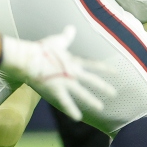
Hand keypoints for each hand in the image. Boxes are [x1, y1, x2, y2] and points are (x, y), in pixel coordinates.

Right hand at [0, 27, 116, 120]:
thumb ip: (67, 36)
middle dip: (104, 87)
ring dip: (91, 101)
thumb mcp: (57, 41)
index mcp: (74, 61)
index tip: (117, 73)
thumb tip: (71, 27)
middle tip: (115, 94)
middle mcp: (73, 73)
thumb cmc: (41, 49)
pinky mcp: (56, 91)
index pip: (94, 65)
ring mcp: (66, 83)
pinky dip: (71, 110)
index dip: (105, 69)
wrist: (29, 59)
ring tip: (101, 108)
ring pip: (82, 93)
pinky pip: (65, 103)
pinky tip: (78, 118)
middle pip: (92, 81)